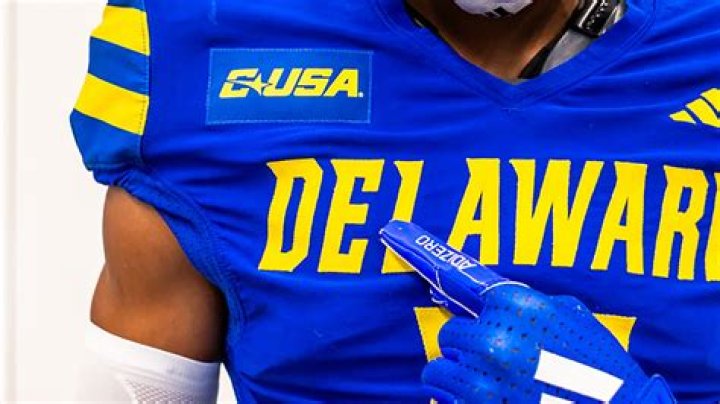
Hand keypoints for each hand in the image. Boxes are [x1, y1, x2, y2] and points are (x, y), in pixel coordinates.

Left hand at [380, 221, 674, 403]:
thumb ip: (533, 303)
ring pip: (438, 370)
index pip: (460, 281)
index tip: (395, 237)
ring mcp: (484, 380)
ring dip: (456, 378)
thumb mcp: (577, 319)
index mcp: (520, 306)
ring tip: (488, 386)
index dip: (429, 264)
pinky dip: (456, 402)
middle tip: (495, 359)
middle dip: (467, 346)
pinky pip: (443, 400)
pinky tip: (486, 402)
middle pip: (449, 333)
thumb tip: (497, 300)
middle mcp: (495, 338)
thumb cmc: (604, 372)